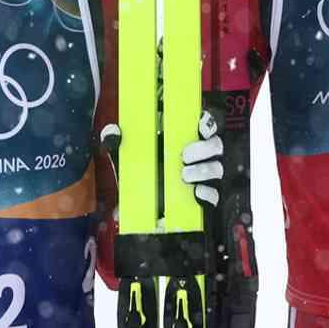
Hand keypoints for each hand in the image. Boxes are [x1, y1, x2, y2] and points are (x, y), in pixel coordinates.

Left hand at [100, 109, 223, 208]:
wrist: (144, 204)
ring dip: (203, 170)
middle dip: (203, 148)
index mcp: (186, 138)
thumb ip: (118, 140)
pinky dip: (207, 193)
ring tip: (185, 176)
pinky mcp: (206, 195)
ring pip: (217, 168)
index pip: (206, 124)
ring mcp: (206, 176)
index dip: (207, 123)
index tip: (199, 126)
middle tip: (184, 156)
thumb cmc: (141, 171)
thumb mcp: (128, 155)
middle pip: (216, 145)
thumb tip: (111, 132)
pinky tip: (195, 193)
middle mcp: (201, 155)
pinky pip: (215, 194)